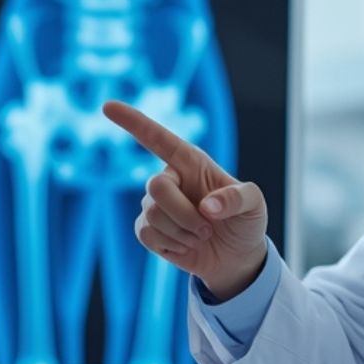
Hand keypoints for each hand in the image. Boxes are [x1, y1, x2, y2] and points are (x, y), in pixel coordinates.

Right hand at [102, 100, 269, 298]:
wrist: (236, 256)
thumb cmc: (245, 222)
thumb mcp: (255, 205)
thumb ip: (238, 198)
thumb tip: (207, 206)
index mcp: (191, 162)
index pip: (157, 138)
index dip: (133, 122)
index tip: (108, 107)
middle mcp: (171, 179)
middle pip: (156, 187)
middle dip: (182, 213)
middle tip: (206, 228)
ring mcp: (156, 204)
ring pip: (152, 215)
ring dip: (182, 233)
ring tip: (200, 236)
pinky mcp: (148, 229)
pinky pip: (146, 235)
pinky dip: (171, 245)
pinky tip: (186, 246)